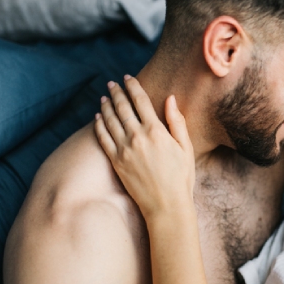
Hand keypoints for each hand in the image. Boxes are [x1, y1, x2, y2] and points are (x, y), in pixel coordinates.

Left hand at [94, 76, 194, 218]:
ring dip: (106, 105)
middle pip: (122, 107)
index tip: (128, 78)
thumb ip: (177, 122)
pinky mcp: (116, 162)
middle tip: (112, 83)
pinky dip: (99, 125)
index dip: (133, 87)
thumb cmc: (181, 178)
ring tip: (104, 96)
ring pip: (110, 120)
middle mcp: (137, 137)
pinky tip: (97, 117)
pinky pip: (103, 138)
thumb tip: (170, 99)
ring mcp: (124, 149)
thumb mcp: (185, 148)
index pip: (140, 101)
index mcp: (156, 131)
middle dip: (116, 92)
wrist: (166, 205)